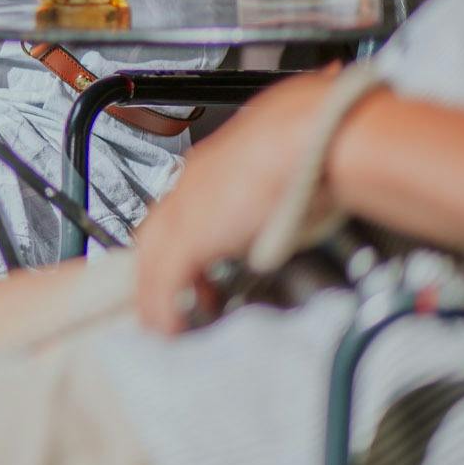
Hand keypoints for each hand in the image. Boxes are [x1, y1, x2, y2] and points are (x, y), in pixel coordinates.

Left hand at [133, 71, 332, 334]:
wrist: (311, 135)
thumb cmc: (313, 145)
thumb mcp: (290, 169)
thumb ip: (280, 192)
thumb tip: (302, 209)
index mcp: (212, 167)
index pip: (177, 211)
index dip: (177, 243)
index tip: (187, 267)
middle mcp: (191, 187)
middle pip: (153, 238)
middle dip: (157, 273)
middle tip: (171, 301)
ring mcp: (186, 212)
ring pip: (150, 264)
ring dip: (156, 298)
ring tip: (169, 324)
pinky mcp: (190, 238)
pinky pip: (164, 284)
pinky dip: (163, 311)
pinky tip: (170, 329)